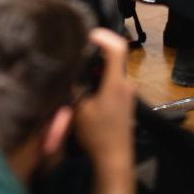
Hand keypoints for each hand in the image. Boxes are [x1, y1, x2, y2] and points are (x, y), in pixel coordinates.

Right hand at [72, 29, 136, 193]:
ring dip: (96, 64)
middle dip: (95, 49)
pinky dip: (99, 75)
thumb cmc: (97, 135)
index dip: (102, 35)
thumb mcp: (79, 110)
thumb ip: (75, 87)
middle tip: (75, 49)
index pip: (117, 48)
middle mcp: (126, 83)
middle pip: (114, 55)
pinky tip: (84, 82)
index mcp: (116, 83)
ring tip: (76, 65)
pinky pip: (113, 78)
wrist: (114, 160)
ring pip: (112, 67)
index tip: (85, 33)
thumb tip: (67, 71)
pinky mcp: (124, 99)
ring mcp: (127, 92)